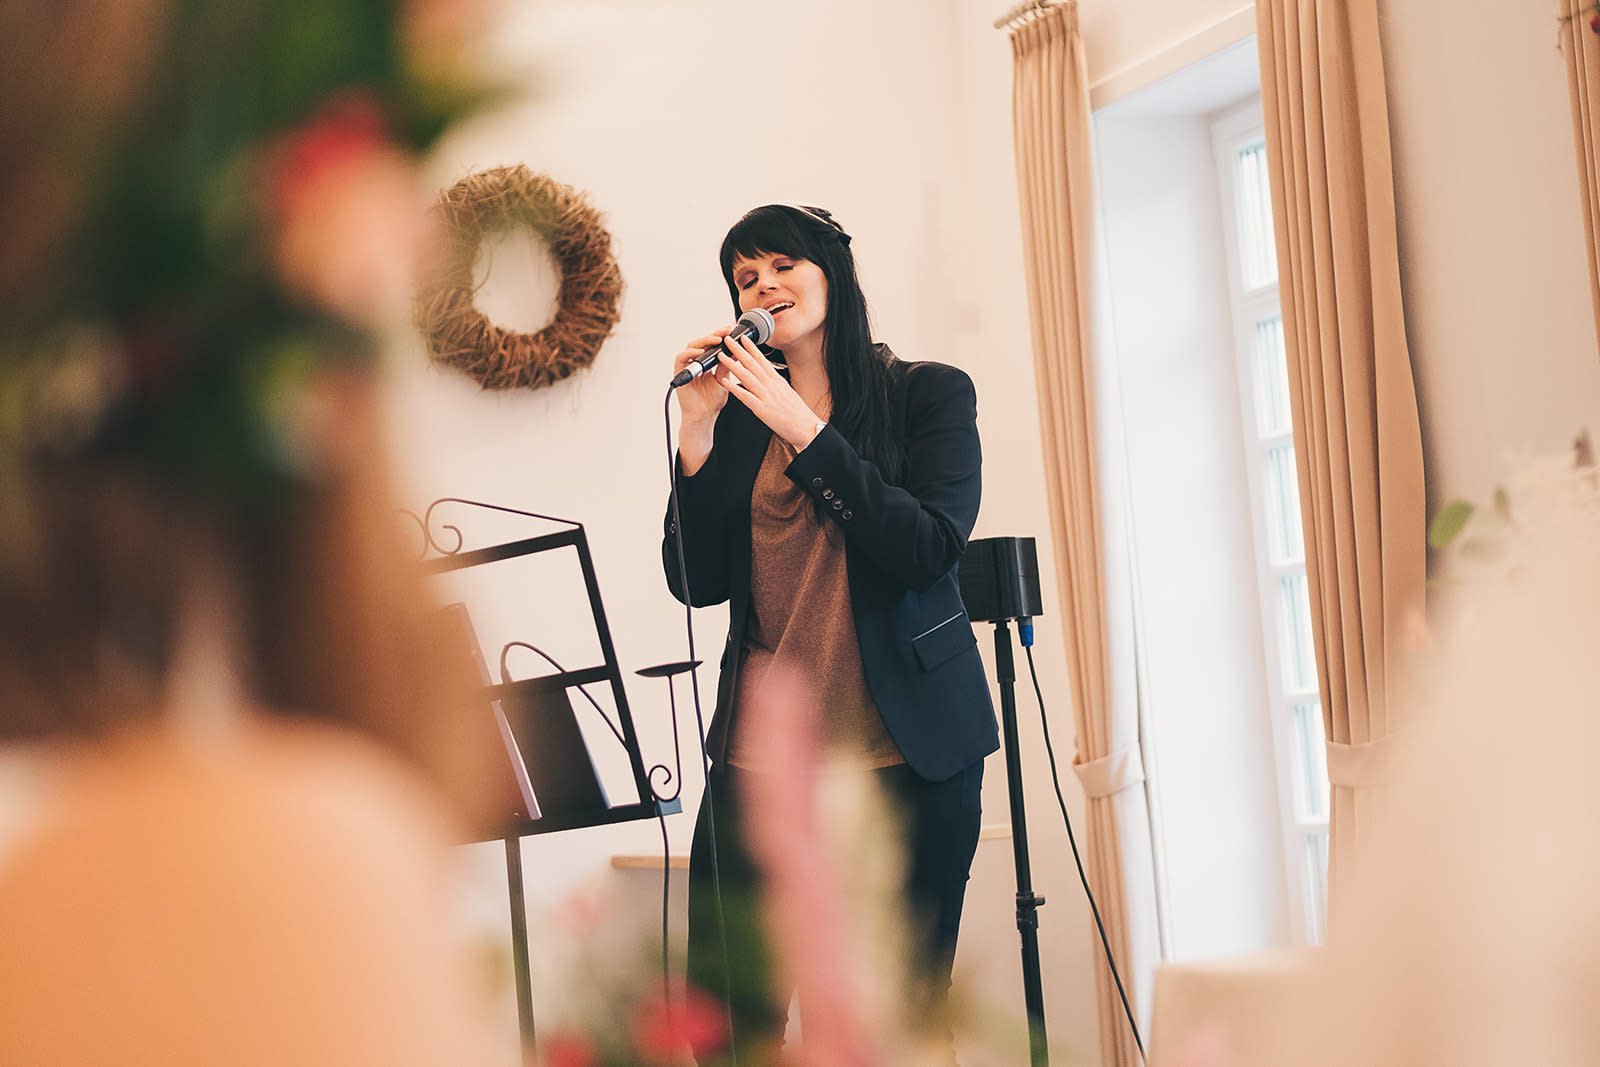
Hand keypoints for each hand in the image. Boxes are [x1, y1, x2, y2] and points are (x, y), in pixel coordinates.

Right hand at [672, 329, 732, 473]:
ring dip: (704, 341)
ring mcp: (687, 367)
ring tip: (716, 340)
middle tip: (725, 331)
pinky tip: (701, 352)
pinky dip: (690, 353)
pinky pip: (681, 358)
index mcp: (707, 363)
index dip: (720, 336)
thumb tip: (736, 350)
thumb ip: (727, 365)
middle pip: (702, 342)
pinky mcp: (679, 372)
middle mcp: (695, 363)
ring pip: (691, 346)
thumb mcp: (724, 379)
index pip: (712, 345)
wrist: (703, 416)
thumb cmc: (712, 402)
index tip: (731, 331)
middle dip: (714, 335)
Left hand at [715, 334, 823, 450]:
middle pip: (752, 364)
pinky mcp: (761, 409)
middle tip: (728, 339)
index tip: (744, 338)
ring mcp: (766, 396)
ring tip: (722, 356)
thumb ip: (775, 384)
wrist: (806, 426)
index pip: (762, 360)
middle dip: (739, 350)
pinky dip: (734, 388)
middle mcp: (771, 385)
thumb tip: (768, 378)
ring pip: (746, 376)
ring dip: (733, 365)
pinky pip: (745, 396)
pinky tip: (725, 382)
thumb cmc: (798, 412)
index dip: (752, 348)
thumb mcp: (787, 392)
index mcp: (777, 381)